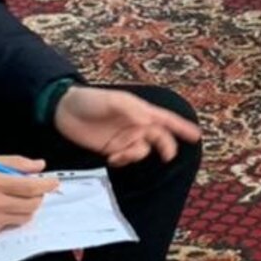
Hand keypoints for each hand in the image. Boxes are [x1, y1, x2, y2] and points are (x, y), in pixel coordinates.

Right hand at [0, 155, 59, 235]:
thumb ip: (14, 163)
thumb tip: (38, 166)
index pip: (30, 186)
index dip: (47, 185)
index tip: (53, 182)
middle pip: (32, 204)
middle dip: (38, 196)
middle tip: (33, 190)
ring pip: (25, 216)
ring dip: (27, 207)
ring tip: (15, 197)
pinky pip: (10, 224)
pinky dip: (11, 215)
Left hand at [53, 85, 203, 166]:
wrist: (63, 110)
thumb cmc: (89, 99)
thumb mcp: (112, 100)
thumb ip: (131, 110)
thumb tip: (147, 122)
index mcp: (140, 112)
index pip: (166, 120)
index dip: (182, 127)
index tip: (196, 136)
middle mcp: (136, 126)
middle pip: (160, 138)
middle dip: (165, 148)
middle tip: (166, 156)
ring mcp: (124, 138)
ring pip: (142, 151)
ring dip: (135, 156)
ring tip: (119, 154)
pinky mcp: (112, 149)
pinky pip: (126, 158)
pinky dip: (123, 161)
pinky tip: (111, 158)